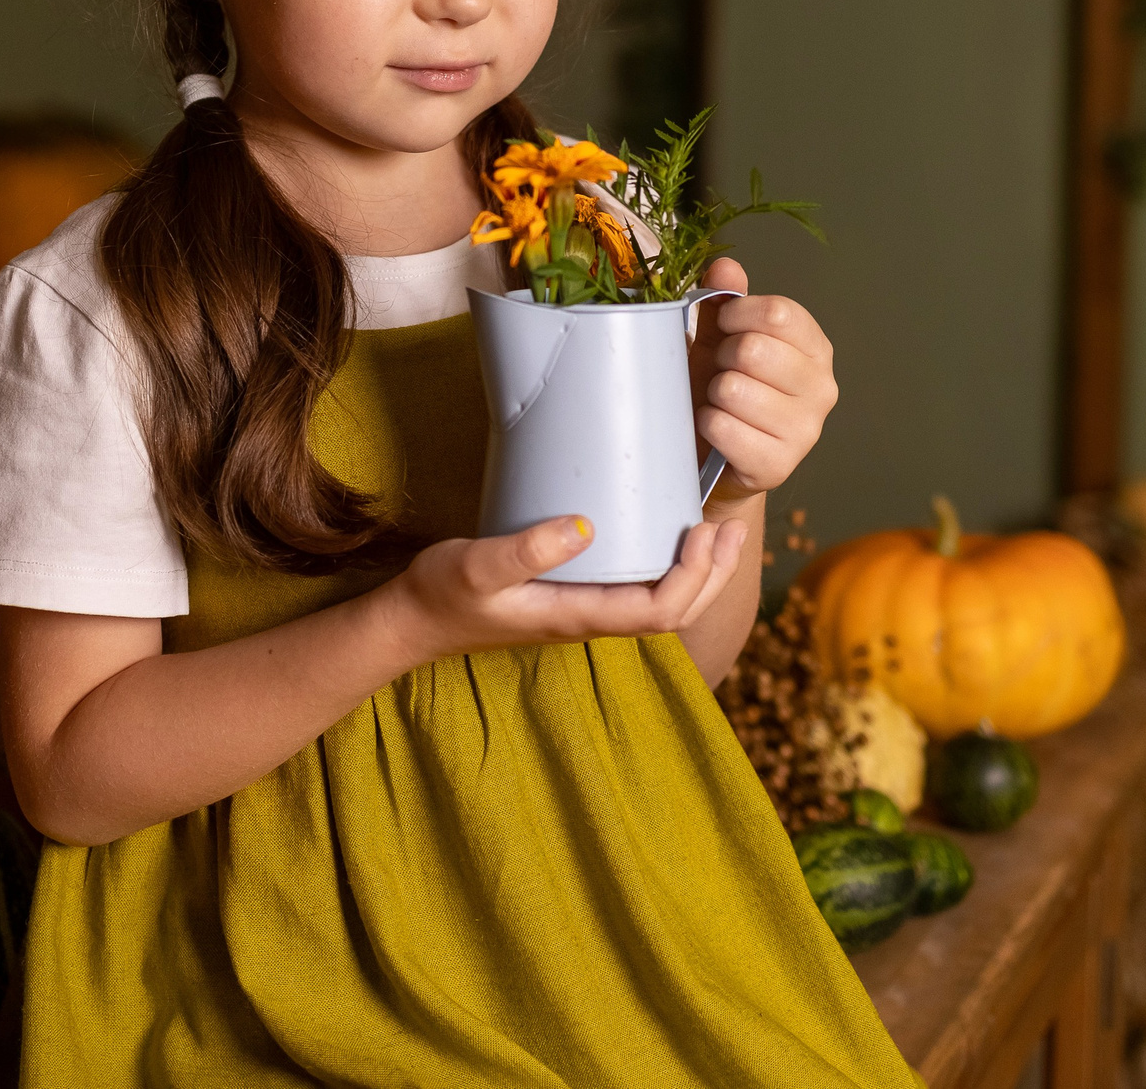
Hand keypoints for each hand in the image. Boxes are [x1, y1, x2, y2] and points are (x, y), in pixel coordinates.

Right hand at [380, 512, 749, 663]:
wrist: (414, 620)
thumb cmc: (442, 594)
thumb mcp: (478, 566)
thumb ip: (528, 549)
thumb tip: (585, 526)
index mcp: (578, 616)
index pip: (659, 610)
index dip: (693, 577)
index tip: (703, 532)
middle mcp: (590, 617)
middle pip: (674, 612)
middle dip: (711, 574)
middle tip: (732, 526)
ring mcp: (584, 607)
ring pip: (660, 601)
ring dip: (697, 570)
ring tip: (717, 529)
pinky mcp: (573, 593)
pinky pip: (637, 584)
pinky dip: (667, 562)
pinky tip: (665, 532)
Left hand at [691, 255, 836, 503]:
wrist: (716, 457)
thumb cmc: (722, 390)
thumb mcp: (720, 338)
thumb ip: (724, 300)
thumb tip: (725, 267)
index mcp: (815, 348)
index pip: (778, 313)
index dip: (736, 314)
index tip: (723, 326)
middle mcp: (822, 387)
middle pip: (753, 349)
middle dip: (722, 357)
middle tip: (722, 372)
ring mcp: (805, 430)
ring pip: (734, 389)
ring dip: (713, 393)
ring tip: (721, 402)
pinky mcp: (778, 465)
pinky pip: (722, 427)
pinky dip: (707, 424)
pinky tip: (716, 429)